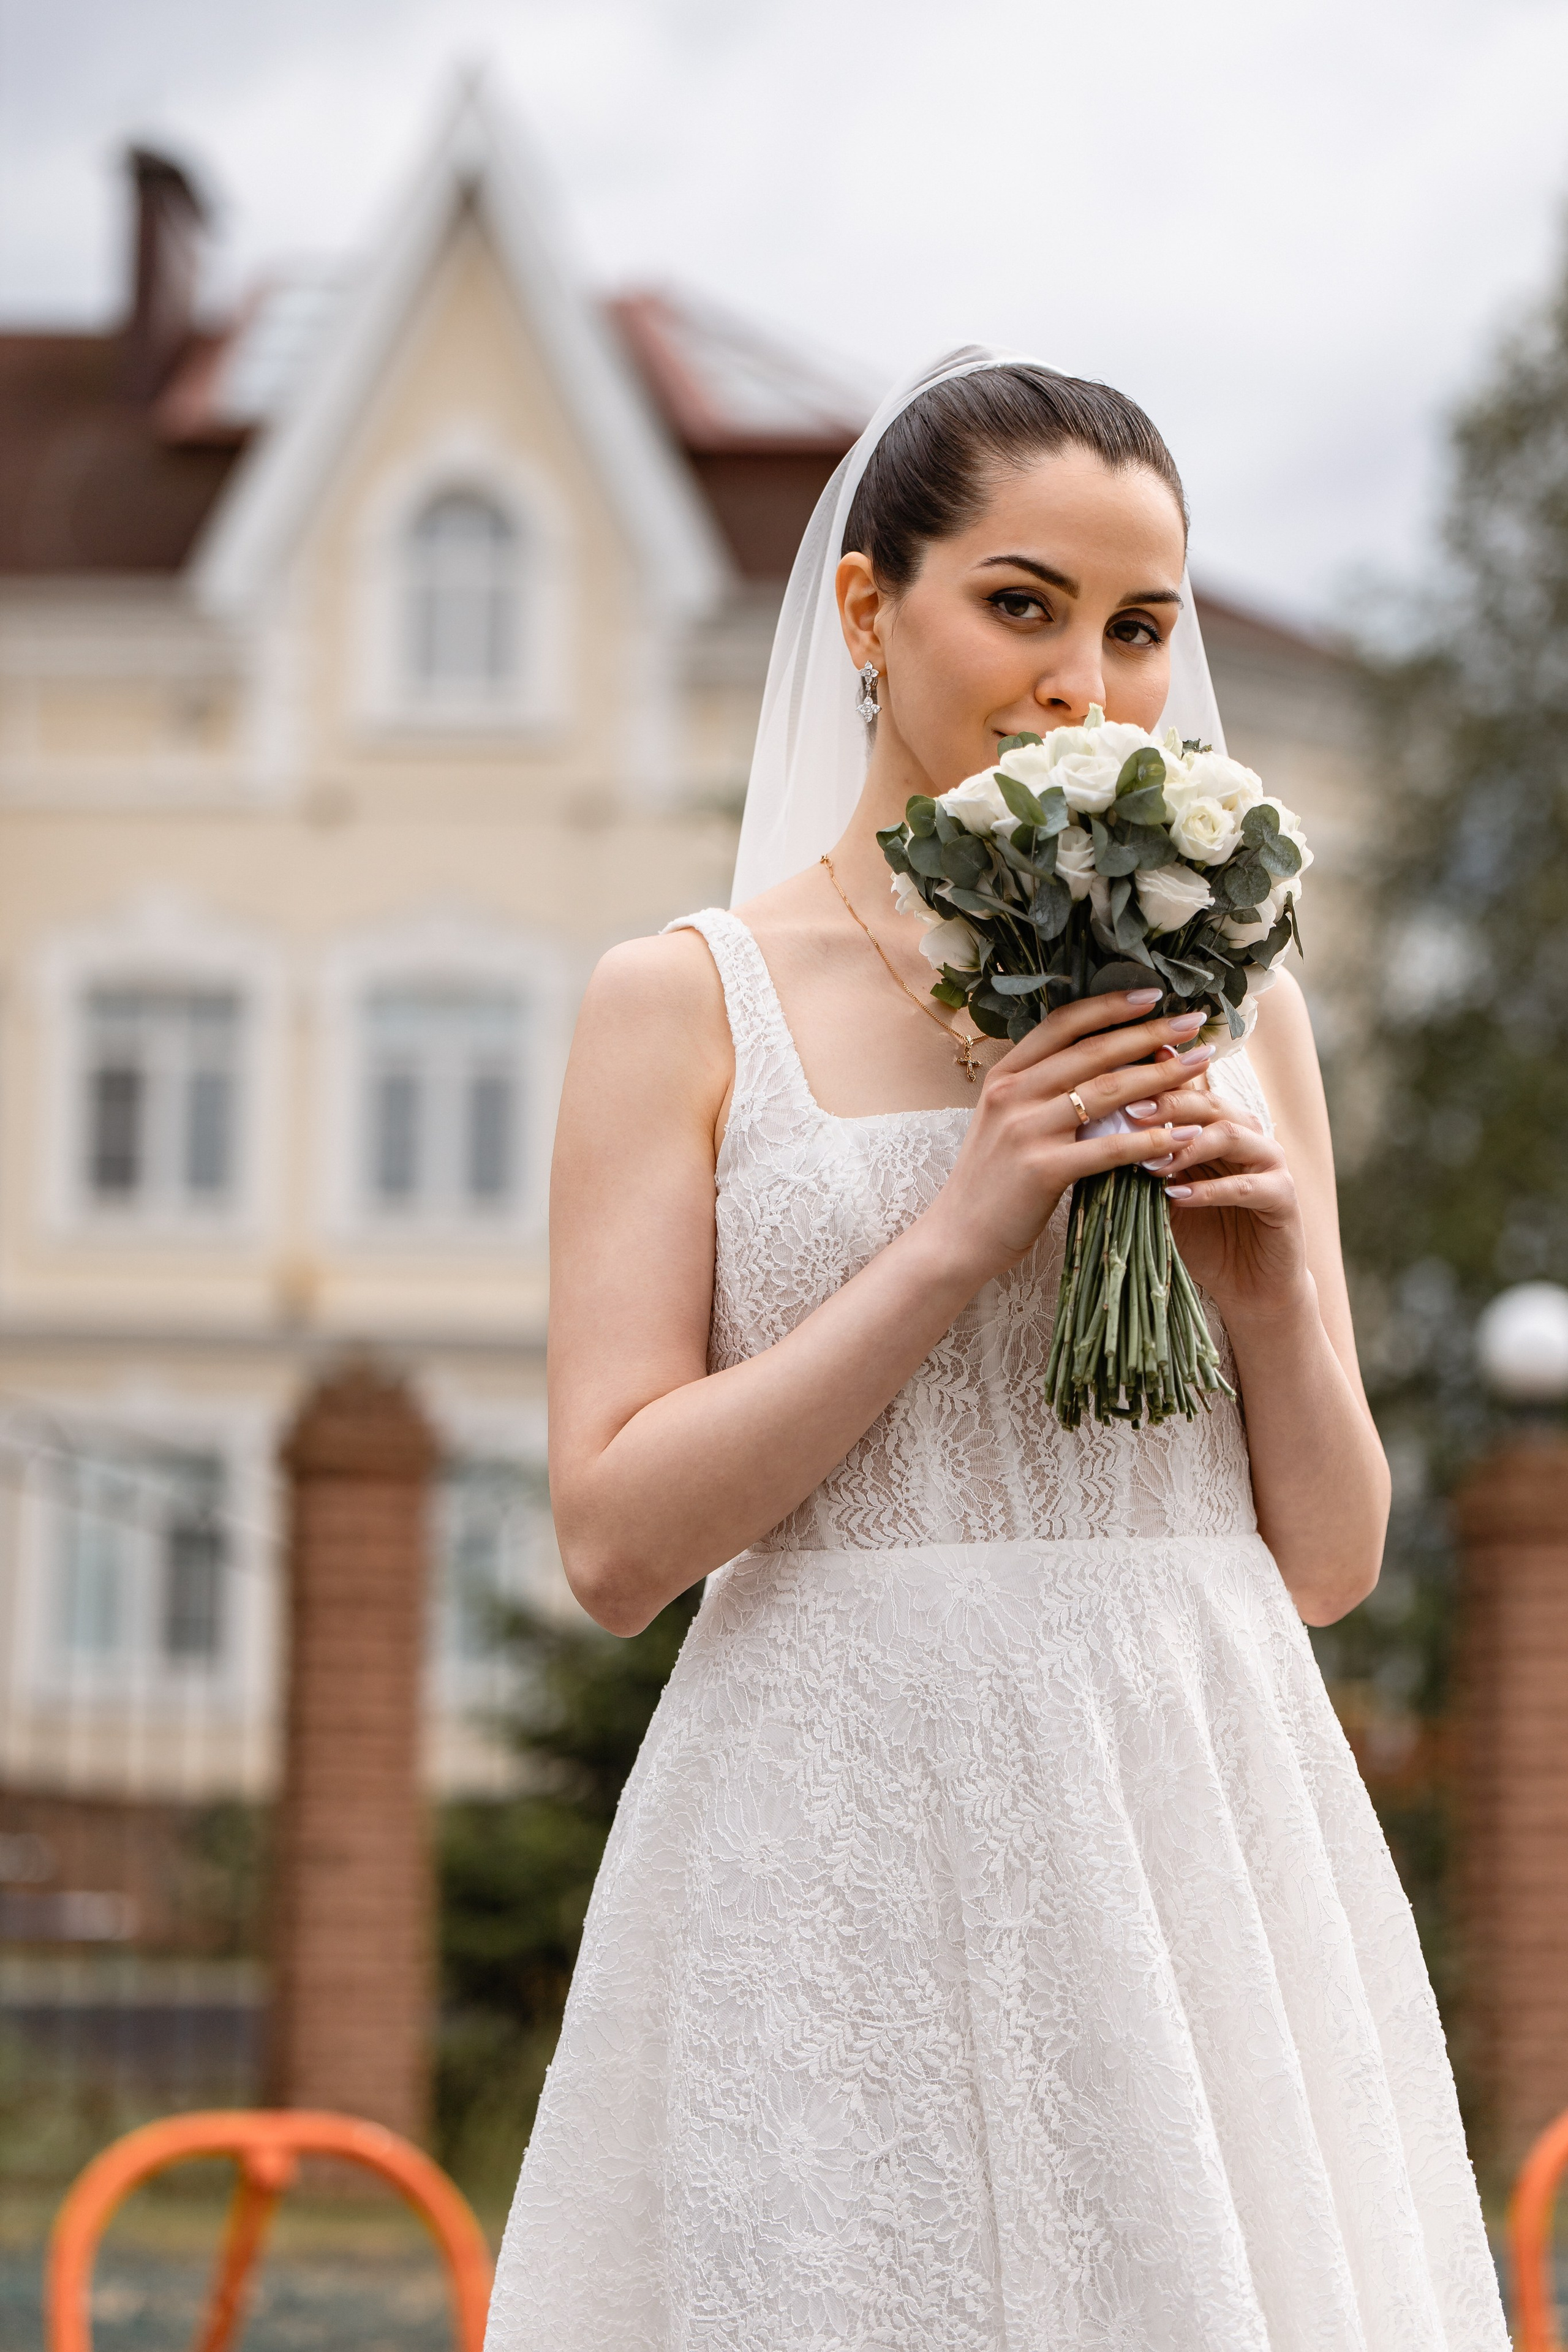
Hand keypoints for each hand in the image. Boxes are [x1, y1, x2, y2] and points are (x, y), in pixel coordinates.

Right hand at [923, 991, 1218, 1287]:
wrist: (958, 1236)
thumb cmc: (993, 1180)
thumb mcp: (1007, 1121)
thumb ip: (1044, 1091)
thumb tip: (1106, 1064)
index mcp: (1006, 1075)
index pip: (1063, 1024)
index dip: (1110, 1005)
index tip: (1153, 995)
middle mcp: (1013, 1094)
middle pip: (1094, 1051)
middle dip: (1151, 1033)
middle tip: (1194, 1022)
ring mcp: (1026, 1130)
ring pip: (1109, 1091)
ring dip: (1162, 1077)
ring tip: (1201, 1067)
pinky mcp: (1043, 1170)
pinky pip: (1110, 1148)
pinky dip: (1151, 1139)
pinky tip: (1183, 1134)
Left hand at [1125, 1071, 1309, 1324]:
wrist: (1248, 1283)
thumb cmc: (1202, 1234)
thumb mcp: (1165, 1197)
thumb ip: (1146, 1166)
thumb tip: (1097, 1140)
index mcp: (1218, 1127)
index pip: (1189, 1092)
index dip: (1157, 1084)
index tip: (1118, 1086)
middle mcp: (1247, 1135)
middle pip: (1210, 1103)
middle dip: (1169, 1104)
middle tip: (1132, 1113)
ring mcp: (1270, 1163)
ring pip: (1231, 1136)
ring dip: (1187, 1146)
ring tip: (1151, 1161)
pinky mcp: (1284, 1197)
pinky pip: (1247, 1186)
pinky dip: (1210, 1191)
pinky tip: (1178, 1197)